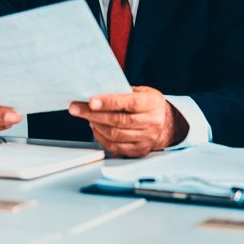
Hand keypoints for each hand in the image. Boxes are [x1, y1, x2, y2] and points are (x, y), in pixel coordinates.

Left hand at [68, 86, 187, 156]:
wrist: (167, 123)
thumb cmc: (148, 104)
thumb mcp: (141, 92)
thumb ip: (122, 93)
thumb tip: (96, 93)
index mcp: (152, 103)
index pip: (128, 103)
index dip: (108, 102)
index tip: (91, 101)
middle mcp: (151, 122)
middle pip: (118, 121)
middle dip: (93, 114)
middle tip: (76, 108)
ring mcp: (146, 139)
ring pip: (115, 135)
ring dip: (96, 125)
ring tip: (86, 116)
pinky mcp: (139, 150)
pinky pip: (115, 147)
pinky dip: (101, 137)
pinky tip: (95, 128)